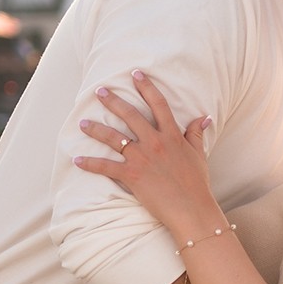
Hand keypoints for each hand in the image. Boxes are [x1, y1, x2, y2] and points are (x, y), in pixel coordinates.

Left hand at [74, 70, 215, 232]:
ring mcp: (142, 158)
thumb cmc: (197, 184)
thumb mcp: (199, 155)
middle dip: (113, 101)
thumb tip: (205, 117)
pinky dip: (90, 164)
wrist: (191, 209)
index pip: (158, 104)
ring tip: (82, 122)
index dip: (147, 87)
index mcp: (172, 136)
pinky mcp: (132, 175)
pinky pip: (106, 166)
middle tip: (99, 91)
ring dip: (96, 129)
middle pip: (131, 115)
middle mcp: (155, 142)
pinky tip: (77, 160)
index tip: (136, 74)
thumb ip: (197, 134)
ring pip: (114, 137)